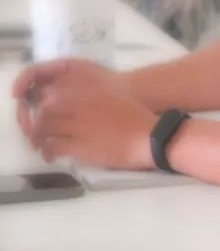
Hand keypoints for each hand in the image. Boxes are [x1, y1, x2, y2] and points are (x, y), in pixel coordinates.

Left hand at [14, 59, 154, 168]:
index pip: (53, 95)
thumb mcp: (114, 99)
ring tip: (40, 146)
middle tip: (37, 132)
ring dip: (38, 139)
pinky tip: (50, 156)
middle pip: (44, 112)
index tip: (45, 114)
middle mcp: (79, 106)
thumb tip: (77, 105)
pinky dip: (47, 152)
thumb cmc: (138, 119)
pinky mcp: (80, 146)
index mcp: (88, 93)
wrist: (152, 138)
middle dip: (37, 123)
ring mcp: (78, 126)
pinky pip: (53, 147)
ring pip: (44, 129)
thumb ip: (93, 99)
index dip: (44, 106)